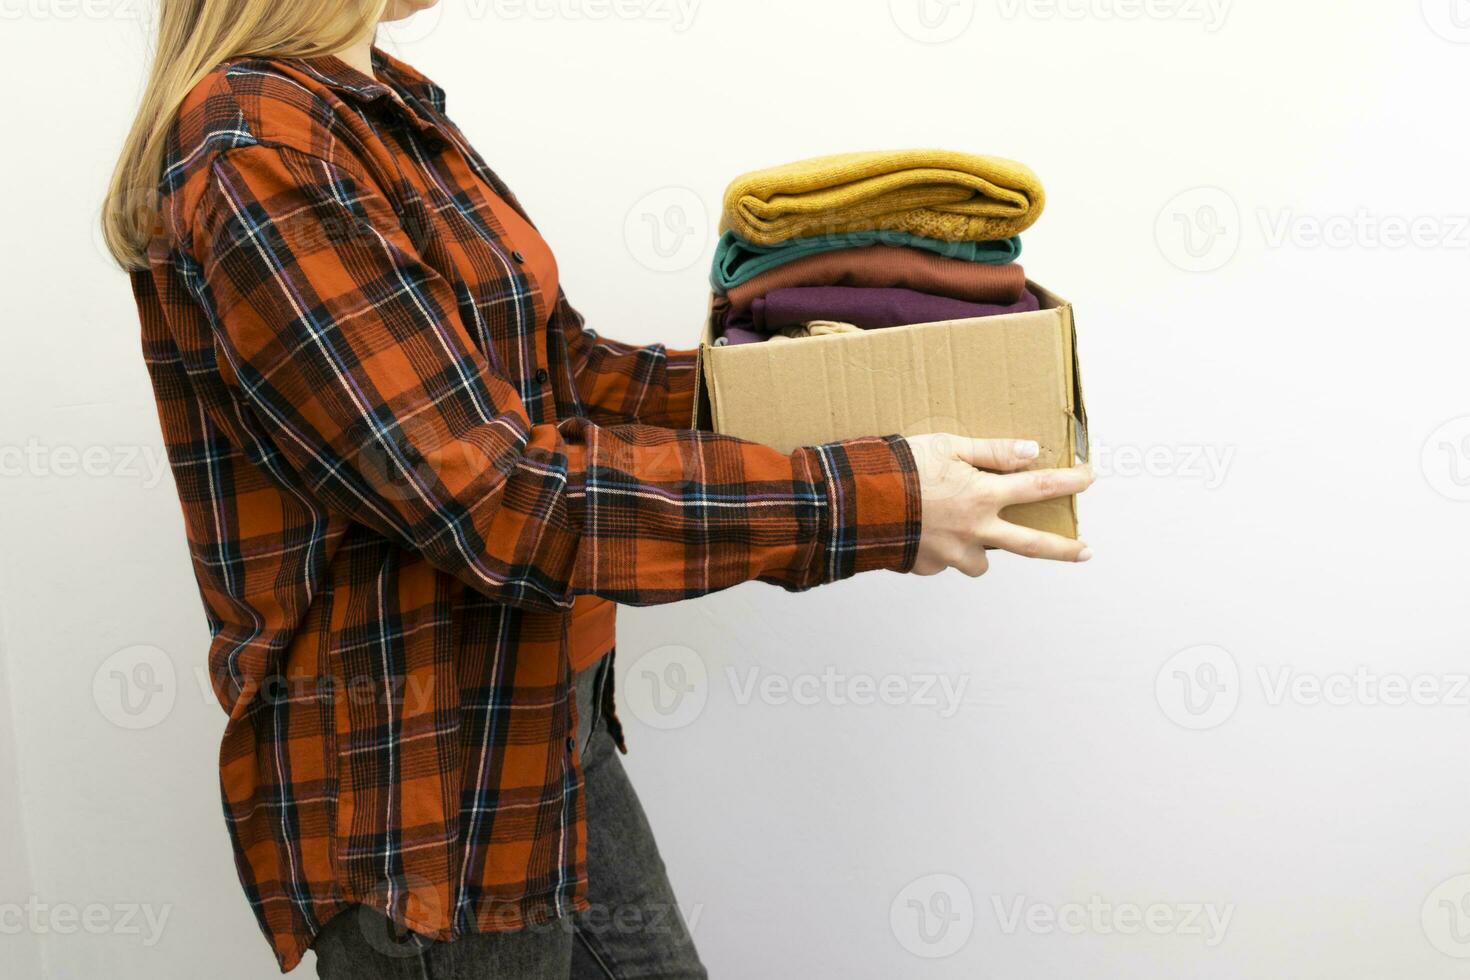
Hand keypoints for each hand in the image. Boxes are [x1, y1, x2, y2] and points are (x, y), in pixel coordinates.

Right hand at [904, 435, 1094, 577]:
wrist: (855, 502)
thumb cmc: (898, 467)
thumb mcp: (946, 445)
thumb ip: (991, 450)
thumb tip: (1030, 451)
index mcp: (982, 496)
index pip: (1039, 487)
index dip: (1070, 481)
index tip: (1090, 478)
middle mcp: (975, 530)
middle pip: (1031, 545)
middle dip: (1064, 549)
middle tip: (1086, 552)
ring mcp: (952, 554)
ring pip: (981, 562)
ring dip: (981, 550)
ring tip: (966, 533)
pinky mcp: (927, 566)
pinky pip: (942, 562)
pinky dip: (940, 550)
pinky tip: (922, 531)